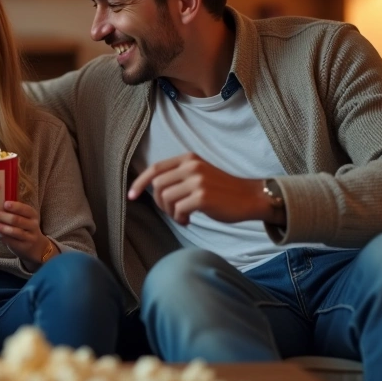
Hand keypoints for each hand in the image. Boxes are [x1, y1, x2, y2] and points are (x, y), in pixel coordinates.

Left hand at [0, 200, 49, 265]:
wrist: (36, 246)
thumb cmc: (25, 227)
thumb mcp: (25, 218)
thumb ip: (15, 211)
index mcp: (33, 215)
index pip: (25, 209)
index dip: (15, 206)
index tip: (5, 204)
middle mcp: (33, 225)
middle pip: (18, 220)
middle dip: (5, 216)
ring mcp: (30, 237)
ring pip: (15, 232)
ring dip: (2, 227)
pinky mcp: (24, 247)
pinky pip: (12, 241)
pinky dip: (3, 237)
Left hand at [128, 153, 267, 225]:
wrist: (250, 197)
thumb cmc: (222, 190)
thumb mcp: (199, 174)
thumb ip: (178, 176)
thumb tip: (153, 188)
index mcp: (188, 159)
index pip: (155, 169)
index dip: (139, 183)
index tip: (131, 196)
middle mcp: (191, 167)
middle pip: (158, 186)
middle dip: (160, 203)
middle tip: (172, 212)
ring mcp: (197, 181)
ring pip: (166, 199)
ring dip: (171, 212)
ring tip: (182, 217)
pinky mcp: (203, 197)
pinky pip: (178, 210)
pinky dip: (180, 218)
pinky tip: (188, 221)